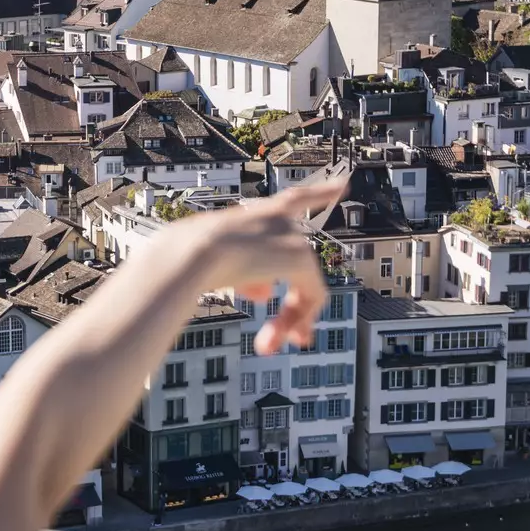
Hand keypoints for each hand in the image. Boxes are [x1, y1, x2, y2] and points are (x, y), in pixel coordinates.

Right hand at [196, 180, 346, 354]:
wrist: (189, 254)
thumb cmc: (185, 258)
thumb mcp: (214, 264)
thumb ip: (243, 275)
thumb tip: (264, 293)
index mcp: (254, 215)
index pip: (294, 199)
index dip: (321, 192)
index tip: (344, 184)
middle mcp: (278, 219)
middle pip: (300, 264)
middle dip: (295, 307)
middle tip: (297, 338)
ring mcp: (290, 236)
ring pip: (304, 284)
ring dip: (288, 319)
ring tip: (265, 346)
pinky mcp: (300, 256)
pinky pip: (311, 295)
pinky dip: (297, 319)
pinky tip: (286, 338)